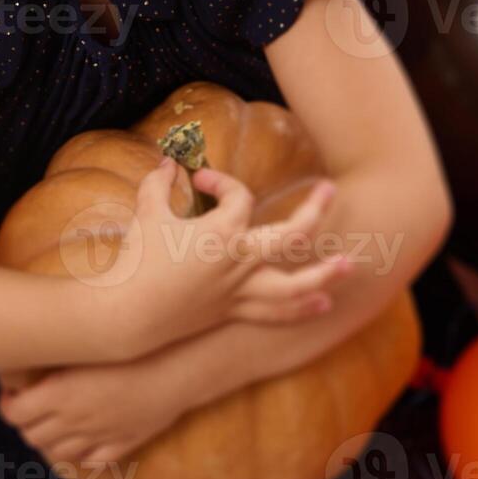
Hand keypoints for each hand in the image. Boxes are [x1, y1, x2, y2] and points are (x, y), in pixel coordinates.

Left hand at [0, 352, 187, 466]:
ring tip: (55, 421)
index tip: (12, 394)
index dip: (7, 405)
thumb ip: (54, 347)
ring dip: (51, 439)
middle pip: (33, 435)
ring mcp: (99, 435)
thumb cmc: (128, 343)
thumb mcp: (83, 342)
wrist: (175, 363)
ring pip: (59, 452)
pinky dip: (82, 453)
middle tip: (30, 406)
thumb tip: (28, 340)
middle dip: (26, 422)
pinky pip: (92, 460)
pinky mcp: (122, 443)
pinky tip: (84, 436)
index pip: (14, 413)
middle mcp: (74, 419)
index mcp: (58, 394)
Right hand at [112, 156, 354, 355]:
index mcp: (221, 232)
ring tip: (348, 266)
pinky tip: (323, 304)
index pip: (239, 197)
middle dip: (315, 211)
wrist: (128, 314)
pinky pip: (273, 312)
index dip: (221, 182)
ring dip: (323, 274)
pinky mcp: (232, 311)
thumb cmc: (137, 260)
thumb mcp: (146, 213)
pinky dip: (299, 309)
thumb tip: (168, 163)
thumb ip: (158, 184)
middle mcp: (239, 261)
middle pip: (292, 234)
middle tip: (331, 190)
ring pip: (293, 284)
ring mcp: (239, 290)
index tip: (199, 181)